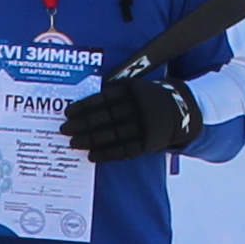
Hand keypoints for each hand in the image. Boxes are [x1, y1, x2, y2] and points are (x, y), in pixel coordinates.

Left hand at [57, 72, 201, 161]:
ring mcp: (143, 126)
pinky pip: (123, 150)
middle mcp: (138, 108)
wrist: (180, 110)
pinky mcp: (147, 143)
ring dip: (91, 140)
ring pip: (112, 134)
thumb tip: (82, 108)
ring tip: (73, 143)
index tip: (67, 112)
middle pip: (105, 117)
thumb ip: (114, 95)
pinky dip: (106, 153)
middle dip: (83, 124)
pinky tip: (91, 155)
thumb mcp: (134, 88)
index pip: (104, 99)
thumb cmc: (146, 98)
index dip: (84, 107)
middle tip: (64, 130)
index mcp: (133, 91)